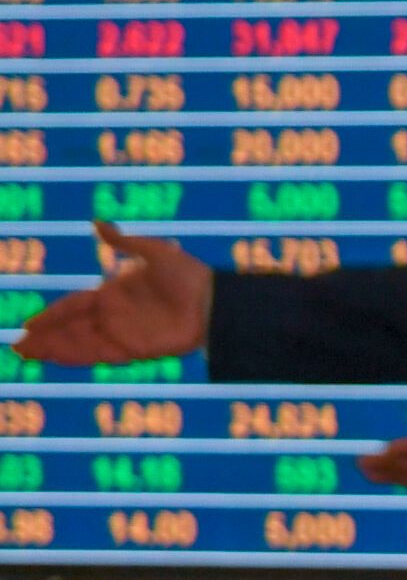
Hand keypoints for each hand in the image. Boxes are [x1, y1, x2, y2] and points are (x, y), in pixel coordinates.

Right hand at [14, 221, 212, 365]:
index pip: (74, 306)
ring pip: (80, 343)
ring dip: (54, 348)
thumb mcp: (156, 252)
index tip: (28, 325)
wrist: (214, 301)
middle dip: (45, 338)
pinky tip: (56, 357)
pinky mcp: (135, 349)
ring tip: (28, 353)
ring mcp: (123, 334)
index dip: (51, 316)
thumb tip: (97, 223)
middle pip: (71, 329)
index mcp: (114, 294)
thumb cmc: (189, 275)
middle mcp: (114, 316)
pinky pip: (99, 354)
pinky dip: (77, 355)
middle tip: (16, 348)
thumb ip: (124, 242)